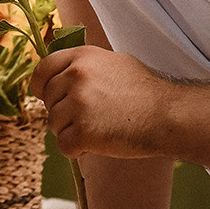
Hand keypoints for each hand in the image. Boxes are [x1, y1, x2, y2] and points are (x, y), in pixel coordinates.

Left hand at [31, 46, 168, 160]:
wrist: (168, 114)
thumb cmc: (145, 92)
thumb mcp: (112, 63)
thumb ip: (83, 66)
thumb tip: (58, 76)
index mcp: (81, 57)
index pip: (42, 70)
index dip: (40, 87)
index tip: (44, 98)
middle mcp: (76, 76)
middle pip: (48, 101)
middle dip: (62, 114)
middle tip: (89, 119)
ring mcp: (78, 103)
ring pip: (54, 125)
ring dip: (71, 133)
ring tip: (99, 130)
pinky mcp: (84, 131)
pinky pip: (64, 146)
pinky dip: (76, 151)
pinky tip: (96, 145)